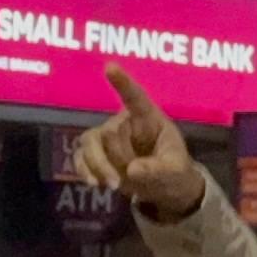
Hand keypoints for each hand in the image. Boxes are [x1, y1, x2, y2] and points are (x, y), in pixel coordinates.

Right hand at [72, 66, 205, 218]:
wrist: (164, 189)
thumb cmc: (173, 169)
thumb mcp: (176, 171)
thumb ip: (159, 169)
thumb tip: (132, 170)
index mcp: (147, 117)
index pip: (135, 96)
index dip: (122, 82)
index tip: (109, 67)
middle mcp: (123, 122)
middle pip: (110, 131)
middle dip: (119, 157)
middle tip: (136, 174)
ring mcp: (106, 137)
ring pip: (90, 142)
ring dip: (100, 165)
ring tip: (115, 185)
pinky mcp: (95, 154)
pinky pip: (80, 157)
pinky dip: (85, 171)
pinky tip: (95, 184)